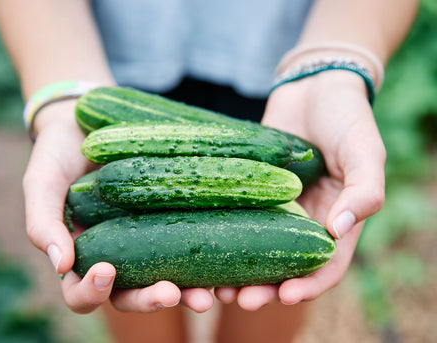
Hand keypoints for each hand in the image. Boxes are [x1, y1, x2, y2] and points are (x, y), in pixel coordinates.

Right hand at [22, 100, 215, 313]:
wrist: (86, 122)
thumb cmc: (57, 154)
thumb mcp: (43, 182)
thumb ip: (43, 220)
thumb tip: (61, 265)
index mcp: (82, 257)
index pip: (84, 294)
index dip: (93, 293)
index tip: (107, 271)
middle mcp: (117, 256)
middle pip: (132, 296)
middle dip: (151, 301)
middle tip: (173, 294)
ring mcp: (146, 239)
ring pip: (166, 278)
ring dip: (187, 292)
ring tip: (207, 295)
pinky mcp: (171, 219)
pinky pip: (187, 243)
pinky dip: (205, 258)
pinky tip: (223, 258)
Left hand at [214, 70, 385, 308]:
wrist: (312, 86)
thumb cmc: (346, 117)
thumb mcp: (366, 151)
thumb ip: (365, 189)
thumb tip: (340, 227)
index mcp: (335, 221)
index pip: (324, 267)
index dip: (307, 287)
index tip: (283, 296)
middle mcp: (302, 220)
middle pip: (282, 267)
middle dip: (262, 288)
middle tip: (238, 298)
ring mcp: (274, 207)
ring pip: (254, 249)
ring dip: (236, 270)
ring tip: (214, 285)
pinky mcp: (251, 189)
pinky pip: (236, 216)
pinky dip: (221, 236)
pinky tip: (202, 246)